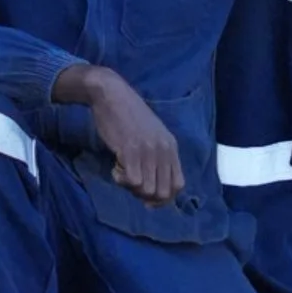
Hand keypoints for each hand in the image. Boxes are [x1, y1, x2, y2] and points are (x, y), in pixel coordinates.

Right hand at [71, 68, 184, 205]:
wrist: (113, 94)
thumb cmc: (129, 115)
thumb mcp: (153, 135)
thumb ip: (157, 157)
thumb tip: (153, 189)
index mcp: (171, 147)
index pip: (178, 186)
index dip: (162, 198)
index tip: (145, 194)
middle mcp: (164, 150)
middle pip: (162, 193)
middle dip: (144, 195)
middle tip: (130, 181)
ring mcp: (148, 150)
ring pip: (147, 190)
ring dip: (130, 187)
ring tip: (122, 170)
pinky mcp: (131, 150)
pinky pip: (132, 181)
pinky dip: (120, 179)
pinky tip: (115, 166)